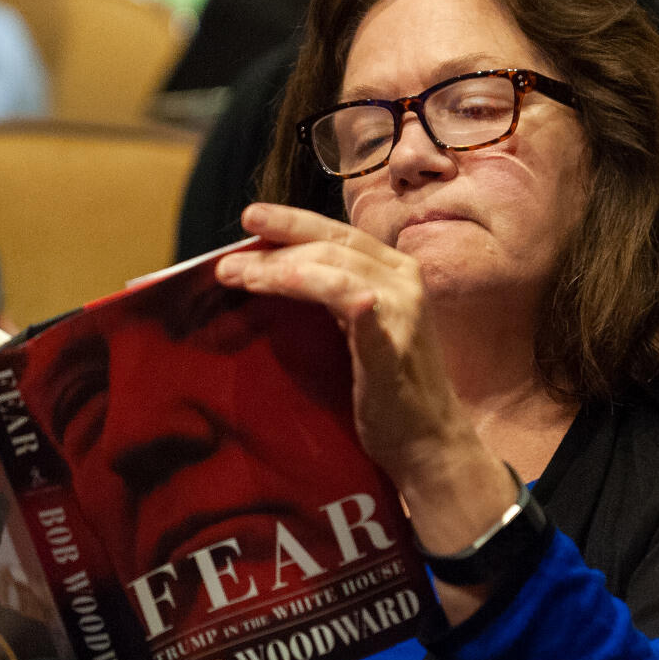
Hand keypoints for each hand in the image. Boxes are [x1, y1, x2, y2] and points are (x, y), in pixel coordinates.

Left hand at [214, 203, 490, 491]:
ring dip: (280, 270)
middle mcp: (404, 280)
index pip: (339, 234)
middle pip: (331, 246)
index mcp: (396, 271)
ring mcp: (401, 310)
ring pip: (334, 269)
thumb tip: (279, 272)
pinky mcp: (391, 345)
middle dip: (276, 247)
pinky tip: (298, 283)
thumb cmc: (390, 389)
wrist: (430, 441)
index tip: (251, 218)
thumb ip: (336, 296)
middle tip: (228, 261)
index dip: (293, 223)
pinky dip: (332, 290)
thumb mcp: (363, 329)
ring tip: (239, 277)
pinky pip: (356, 306)